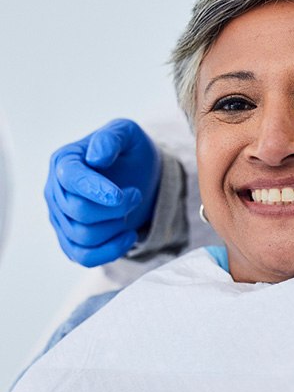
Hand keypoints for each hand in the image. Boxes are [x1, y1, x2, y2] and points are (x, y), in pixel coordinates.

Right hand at [45, 119, 161, 265]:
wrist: (140, 178)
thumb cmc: (130, 153)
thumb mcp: (128, 134)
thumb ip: (111, 137)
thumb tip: (96, 157)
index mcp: (64, 161)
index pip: (70, 178)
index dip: (95, 189)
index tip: (120, 195)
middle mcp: (55, 191)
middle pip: (78, 211)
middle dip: (115, 208)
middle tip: (135, 195)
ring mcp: (61, 218)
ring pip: (83, 236)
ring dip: (116, 226)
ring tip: (131, 210)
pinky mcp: (71, 241)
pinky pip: (84, 257)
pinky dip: (110, 251)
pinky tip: (130, 235)